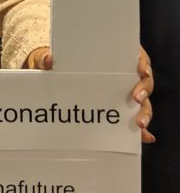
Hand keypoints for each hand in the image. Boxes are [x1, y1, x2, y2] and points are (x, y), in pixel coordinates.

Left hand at [24, 47, 154, 143]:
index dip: (142, 61)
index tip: (141, 68)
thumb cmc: (61, 64)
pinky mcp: (119, 110)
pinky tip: (144, 137)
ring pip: (143, 102)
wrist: (58, 77)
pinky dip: (141, 130)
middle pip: (144, 81)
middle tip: (136, 97)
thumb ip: (48, 58)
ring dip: (144, 112)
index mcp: (114, 57)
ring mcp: (124, 93)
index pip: (136, 56)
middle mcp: (124, 75)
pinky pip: (133, 119)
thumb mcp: (53, 59)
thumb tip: (48, 60)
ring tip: (139, 123)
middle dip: (144, 89)